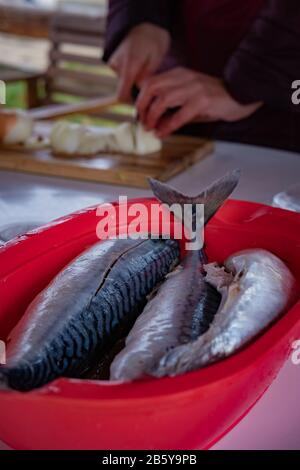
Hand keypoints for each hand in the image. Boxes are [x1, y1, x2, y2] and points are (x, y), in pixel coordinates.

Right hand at [109, 23, 169, 102]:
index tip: (142, 105)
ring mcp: (114, 64)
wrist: (145, 24)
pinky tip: (140, 69)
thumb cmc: (154, 41)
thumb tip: (140, 92)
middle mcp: (117, 66)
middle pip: (123, 90)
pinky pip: (123, 76)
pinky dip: (131, 77)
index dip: (131, 103)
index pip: (122, 95)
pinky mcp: (114, 63)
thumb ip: (146, 77)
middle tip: (149, 89)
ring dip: (134, 84)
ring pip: (124, 83)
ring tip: (146, 74)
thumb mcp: (155, 59)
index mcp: (129, 65)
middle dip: (135, 92)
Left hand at [136, 68, 261, 136]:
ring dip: (153, 116)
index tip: (139, 114)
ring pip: (163, 100)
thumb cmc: (216, 99)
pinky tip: (164, 133)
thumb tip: (156, 123)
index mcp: (179, 74)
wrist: (242, 94)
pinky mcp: (203, 100)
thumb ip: (173, 108)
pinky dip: (168, 126)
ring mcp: (193, 88)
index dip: (141, 99)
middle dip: (142, 107)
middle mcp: (184, 78)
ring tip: (151, 128)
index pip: (151, 82)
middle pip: (152, 88)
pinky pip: (179, 115)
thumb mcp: (191, 99)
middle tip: (142, 122)